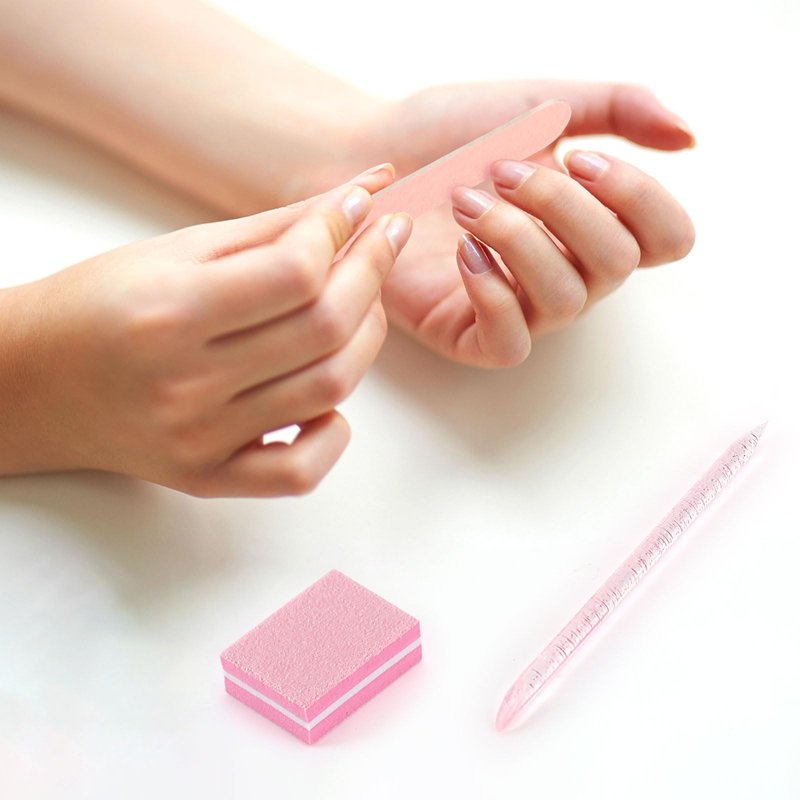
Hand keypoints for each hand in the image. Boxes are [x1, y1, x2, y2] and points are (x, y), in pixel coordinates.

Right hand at [0, 166, 411, 495]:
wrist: (30, 383)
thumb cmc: (99, 304)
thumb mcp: (177, 249)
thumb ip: (274, 228)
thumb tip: (360, 193)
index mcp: (171, 312)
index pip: (295, 274)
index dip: (342, 232)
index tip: (360, 207)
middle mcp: (187, 383)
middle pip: (324, 330)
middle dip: (371, 274)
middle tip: (379, 245)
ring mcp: (201, 439)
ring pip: (328, 389)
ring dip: (366, 338)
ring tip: (362, 303)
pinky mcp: (208, 478)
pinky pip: (301, 471)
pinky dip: (334, 430)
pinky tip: (327, 394)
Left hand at [325, 80, 695, 366]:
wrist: (372, 155)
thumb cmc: (452, 134)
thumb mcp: (539, 104)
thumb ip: (616, 109)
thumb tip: (688, 136)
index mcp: (593, 222)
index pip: (666, 238)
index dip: (640, 200)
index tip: (580, 158)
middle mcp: (567, 271)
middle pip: (616, 265)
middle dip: (563, 208)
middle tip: (499, 171)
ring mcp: (521, 307)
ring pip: (565, 300)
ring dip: (520, 240)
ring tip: (465, 202)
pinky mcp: (469, 334)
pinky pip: (509, 343)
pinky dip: (494, 295)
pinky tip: (463, 253)